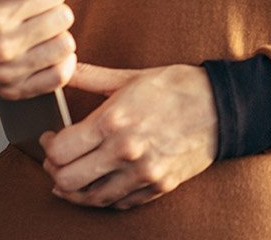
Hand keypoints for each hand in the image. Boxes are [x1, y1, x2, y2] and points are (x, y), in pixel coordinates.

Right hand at [0, 0, 75, 99]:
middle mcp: (1, 47)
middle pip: (63, 20)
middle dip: (56, 12)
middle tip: (40, 15)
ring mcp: (8, 72)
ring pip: (65, 47)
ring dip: (59, 37)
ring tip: (42, 34)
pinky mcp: (16, 90)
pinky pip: (59, 76)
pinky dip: (62, 62)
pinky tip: (49, 52)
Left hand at [40, 63, 218, 210]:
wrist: (222, 107)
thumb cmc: (178, 87)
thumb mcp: (132, 76)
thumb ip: (92, 76)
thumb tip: (64, 67)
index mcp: (114, 120)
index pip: (59, 150)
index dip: (48, 146)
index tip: (51, 138)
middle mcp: (125, 151)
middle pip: (67, 180)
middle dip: (55, 171)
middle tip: (58, 159)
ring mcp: (142, 173)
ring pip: (90, 198)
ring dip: (75, 190)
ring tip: (74, 176)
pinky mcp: (157, 187)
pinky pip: (118, 203)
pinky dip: (104, 196)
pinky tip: (101, 182)